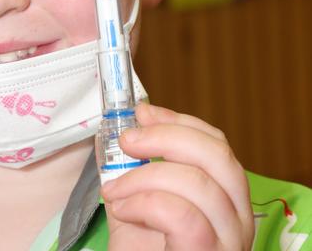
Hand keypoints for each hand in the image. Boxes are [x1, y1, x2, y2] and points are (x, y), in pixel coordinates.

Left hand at [99, 104, 254, 249]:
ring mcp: (227, 242)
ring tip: (115, 191)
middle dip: (166, 137)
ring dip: (145, 177)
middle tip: (128, 140)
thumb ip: (132, 170)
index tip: (142, 113)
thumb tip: (119, 131)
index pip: (217, 145)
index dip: (179, 121)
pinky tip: (124, 209)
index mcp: (222, 199)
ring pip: (201, 183)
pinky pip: (185, 216)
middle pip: (218, 156)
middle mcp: (237, 220)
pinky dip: (146, 203)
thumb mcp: (135, 203)